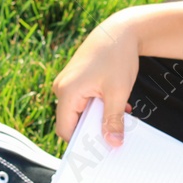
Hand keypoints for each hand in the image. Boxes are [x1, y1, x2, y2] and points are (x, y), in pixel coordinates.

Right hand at [51, 11, 142, 146]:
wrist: (119, 31)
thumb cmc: (117, 57)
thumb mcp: (118, 92)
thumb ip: (113, 120)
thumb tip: (113, 144)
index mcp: (67, 92)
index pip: (65, 129)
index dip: (81, 143)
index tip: (99, 152)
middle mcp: (61, 88)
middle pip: (72, 122)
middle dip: (92, 130)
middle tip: (114, 137)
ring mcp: (67, 83)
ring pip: (79, 112)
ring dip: (98, 117)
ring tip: (120, 115)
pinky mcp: (75, 80)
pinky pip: (83, 101)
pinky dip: (98, 106)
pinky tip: (117, 105)